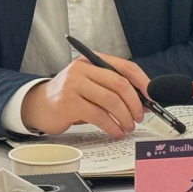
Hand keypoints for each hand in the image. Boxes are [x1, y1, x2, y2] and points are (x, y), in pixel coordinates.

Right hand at [20, 53, 150, 138]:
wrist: (40, 105)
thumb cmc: (70, 96)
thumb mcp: (90, 84)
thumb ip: (112, 88)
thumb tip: (142, 101)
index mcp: (91, 60)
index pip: (124, 67)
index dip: (142, 82)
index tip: (152, 96)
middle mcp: (81, 69)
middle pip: (119, 83)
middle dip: (135, 103)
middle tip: (140, 116)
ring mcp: (73, 85)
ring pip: (110, 101)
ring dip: (125, 117)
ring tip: (128, 126)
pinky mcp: (68, 103)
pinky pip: (99, 116)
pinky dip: (112, 126)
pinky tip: (115, 132)